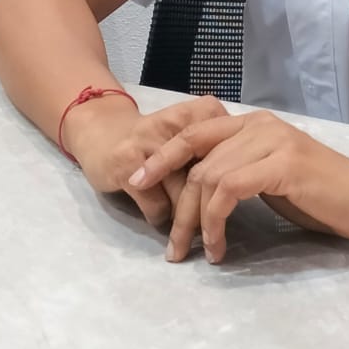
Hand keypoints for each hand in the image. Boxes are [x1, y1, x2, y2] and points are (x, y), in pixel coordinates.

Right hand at [64, 93, 229, 228]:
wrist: (102, 130)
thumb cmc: (159, 138)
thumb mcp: (194, 133)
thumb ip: (220, 149)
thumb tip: (246, 185)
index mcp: (202, 112)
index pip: (230, 154)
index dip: (235, 184)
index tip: (237, 207)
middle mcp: (177, 122)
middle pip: (206, 176)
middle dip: (212, 209)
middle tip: (216, 233)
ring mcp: (149, 142)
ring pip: (183, 194)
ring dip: (188, 221)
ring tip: (188, 236)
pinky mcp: (126, 164)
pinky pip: (157, 205)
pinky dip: (161, 219)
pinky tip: (161, 220)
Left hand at [129, 110, 348, 262]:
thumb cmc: (322, 193)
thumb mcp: (271, 176)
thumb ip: (239, 169)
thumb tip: (199, 186)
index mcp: (256, 123)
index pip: (195, 131)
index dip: (162, 155)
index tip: (137, 181)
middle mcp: (260, 124)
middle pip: (195, 154)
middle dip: (173, 199)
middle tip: (169, 242)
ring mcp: (272, 141)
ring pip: (209, 175)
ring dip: (194, 220)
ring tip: (195, 251)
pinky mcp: (282, 164)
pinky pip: (229, 190)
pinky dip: (216, 220)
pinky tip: (220, 245)